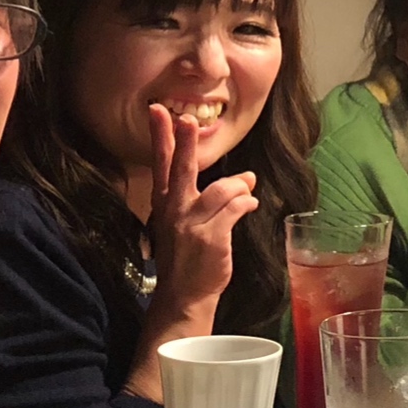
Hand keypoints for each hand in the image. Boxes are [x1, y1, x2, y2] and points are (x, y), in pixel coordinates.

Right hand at [141, 100, 257, 322]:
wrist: (184, 296)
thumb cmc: (188, 258)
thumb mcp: (189, 223)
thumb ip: (215, 198)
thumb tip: (247, 177)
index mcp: (165, 204)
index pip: (160, 164)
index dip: (160, 136)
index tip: (157, 111)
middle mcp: (174, 210)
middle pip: (181, 168)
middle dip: (185, 142)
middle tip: (187, 119)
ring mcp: (191, 224)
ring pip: (222, 188)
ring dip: (238, 187)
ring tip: (245, 191)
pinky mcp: (211, 237)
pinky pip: (236, 208)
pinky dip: (246, 203)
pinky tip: (249, 206)